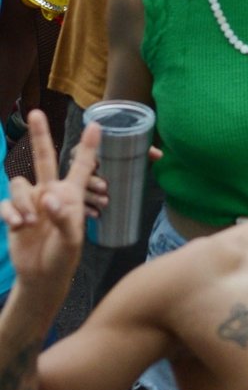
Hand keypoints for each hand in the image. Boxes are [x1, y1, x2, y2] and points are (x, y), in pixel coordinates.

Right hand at [1, 111, 93, 291]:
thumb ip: (63, 218)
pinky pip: (6, 205)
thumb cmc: (64, 255)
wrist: (42, 276)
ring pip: (20, 184)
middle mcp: (50, 191)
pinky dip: (11, 213)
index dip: (88, 146)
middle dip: (39, 135)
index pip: (80, 165)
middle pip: (44, 157)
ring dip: (23, 203)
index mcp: (71, 193)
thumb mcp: (71, 239)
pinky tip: (20, 226)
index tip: (96, 124)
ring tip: (32, 222)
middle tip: (35, 113)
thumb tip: (47, 199)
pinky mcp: (14, 215)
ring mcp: (31, 202)